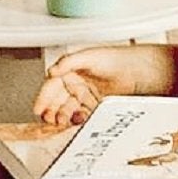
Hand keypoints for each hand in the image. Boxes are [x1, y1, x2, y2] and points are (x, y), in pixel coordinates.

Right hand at [33, 45, 165, 126]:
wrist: (139, 71)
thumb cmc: (117, 59)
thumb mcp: (89, 56)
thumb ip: (69, 62)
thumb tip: (53, 70)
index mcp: (71, 71)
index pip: (52, 85)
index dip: (44, 97)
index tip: (38, 108)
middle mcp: (76, 85)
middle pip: (58, 100)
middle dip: (51, 110)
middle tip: (49, 119)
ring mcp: (86, 96)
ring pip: (68, 110)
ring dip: (62, 117)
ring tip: (61, 121)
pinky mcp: (96, 107)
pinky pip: (82, 116)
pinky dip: (77, 121)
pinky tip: (76, 122)